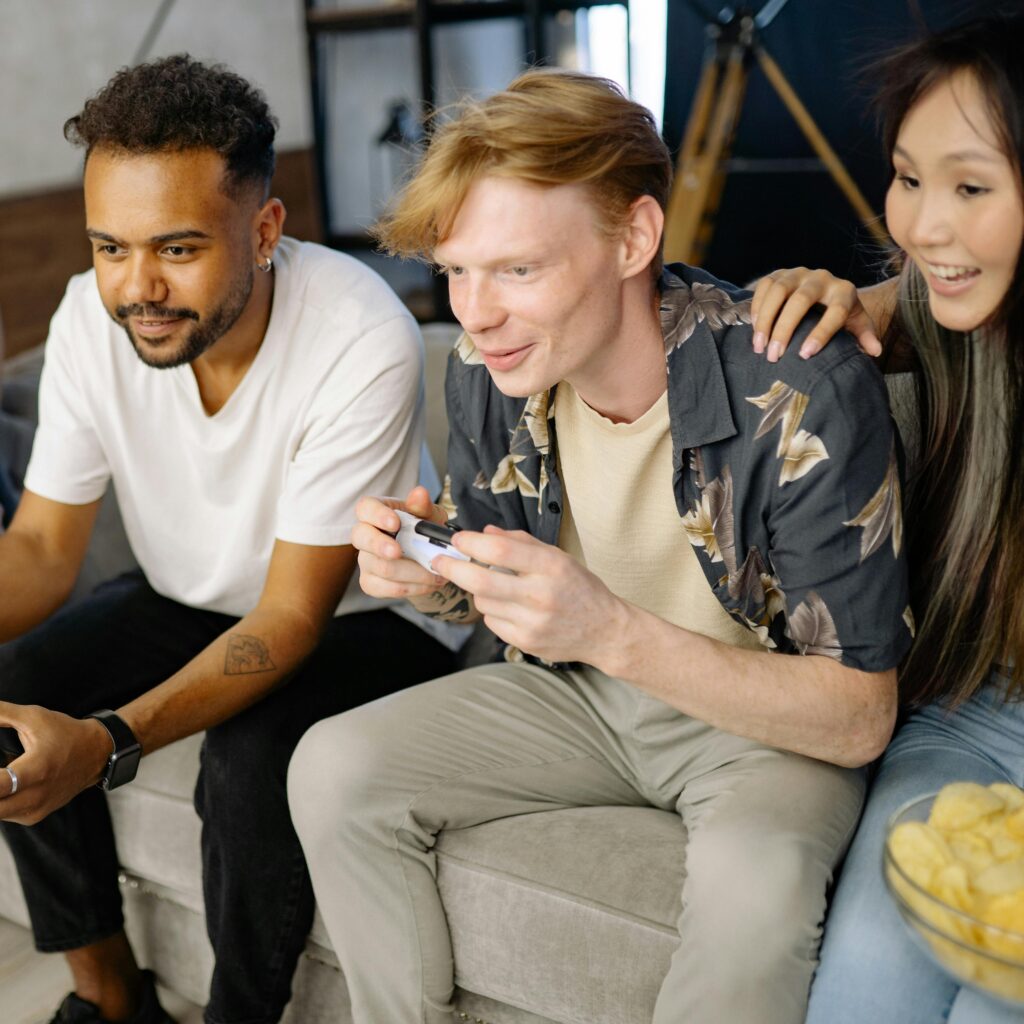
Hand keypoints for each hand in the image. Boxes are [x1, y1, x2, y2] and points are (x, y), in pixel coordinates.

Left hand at [0, 701, 111, 824]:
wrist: (97, 753)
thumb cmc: (65, 733)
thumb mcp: (34, 717)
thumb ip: (2, 713)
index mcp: (35, 770)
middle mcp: (36, 795)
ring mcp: (35, 809)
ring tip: (2, 774)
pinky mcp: (34, 816)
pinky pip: (6, 815)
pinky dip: (1, 801)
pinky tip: (5, 785)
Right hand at [352, 485, 448, 598]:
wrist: (428, 557)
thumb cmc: (424, 530)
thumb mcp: (429, 515)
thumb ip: (423, 506)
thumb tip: (419, 493)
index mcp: (376, 512)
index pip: (365, 508)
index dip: (377, 515)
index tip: (395, 523)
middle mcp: (365, 535)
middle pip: (361, 538)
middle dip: (381, 546)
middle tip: (399, 552)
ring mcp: (365, 560)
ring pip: (381, 567)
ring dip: (413, 572)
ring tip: (436, 573)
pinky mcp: (370, 582)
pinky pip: (385, 588)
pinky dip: (412, 587)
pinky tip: (428, 583)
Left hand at [434, 526, 624, 665]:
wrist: (605, 630)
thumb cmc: (580, 588)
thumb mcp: (558, 556)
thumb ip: (521, 542)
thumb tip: (484, 533)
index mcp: (551, 566)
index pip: (500, 550)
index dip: (471, 543)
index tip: (458, 540)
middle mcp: (541, 595)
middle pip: (480, 580)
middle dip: (453, 568)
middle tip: (440, 560)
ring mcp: (532, 622)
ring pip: (482, 601)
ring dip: (479, 590)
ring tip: (497, 586)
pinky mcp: (525, 642)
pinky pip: (492, 622)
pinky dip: (493, 611)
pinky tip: (511, 607)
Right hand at [750, 267, 881, 361]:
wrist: (823, 289)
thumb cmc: (838, 313)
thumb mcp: (855, 322)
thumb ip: (864, 336)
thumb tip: (875, 351)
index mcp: (844, 291)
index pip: (836, 311)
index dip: (822, 333)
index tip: (805, 355)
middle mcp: (822, 278)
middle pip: (801, 300)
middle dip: (785, 329)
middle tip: (774, 356)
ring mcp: (798, 273)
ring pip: (778, 292)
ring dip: (765, 321)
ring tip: (759, 347)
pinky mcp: (779, 273)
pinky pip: (763, 287)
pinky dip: (756, 308)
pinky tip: (754, 330)